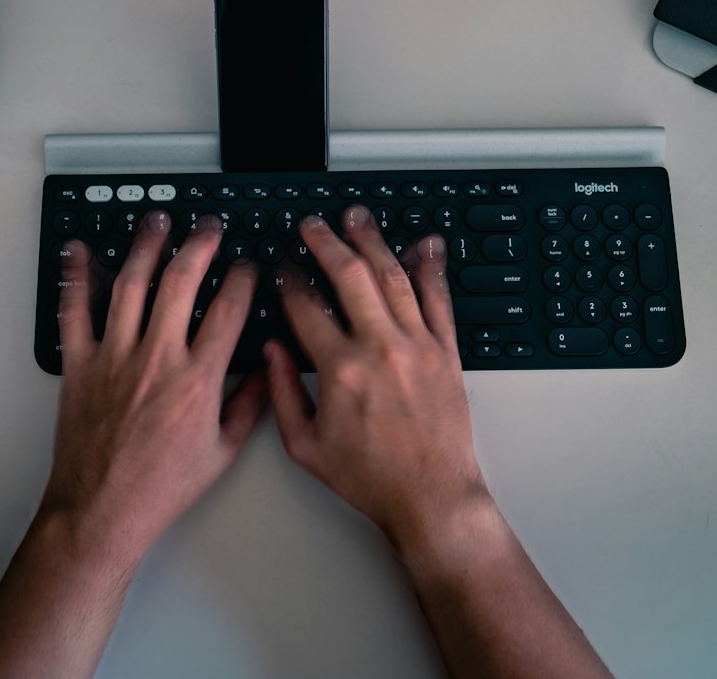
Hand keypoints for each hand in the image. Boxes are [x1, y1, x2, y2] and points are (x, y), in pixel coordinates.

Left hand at [42, 213, 268, 565]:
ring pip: (132, 284)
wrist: (102, 512)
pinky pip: (75, 311)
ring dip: (146, 246)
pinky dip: (76, 278)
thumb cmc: (160, 488)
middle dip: (199, 244)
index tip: (247, 264)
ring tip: (157, 222)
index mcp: (197, 380)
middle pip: (182, 281)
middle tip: (207, 227)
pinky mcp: (80, 365)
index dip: (242, 278)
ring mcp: (115, 357)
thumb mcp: (222, 452)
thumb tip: (269, 368)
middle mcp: (157, 359)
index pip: (228, 310)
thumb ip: (251, 405)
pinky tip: (79, 251)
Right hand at [265, 208, 490, 550]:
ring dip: (372, 241)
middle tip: (314, 226)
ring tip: (357, 218)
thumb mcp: (306, 446)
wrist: (432, 497)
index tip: (283, 270)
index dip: (289, 282)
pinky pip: (438, 298)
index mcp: (340, 370)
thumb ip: (283, 393)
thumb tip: (271, 351)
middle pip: (349, 275)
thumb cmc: (370, 478)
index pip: (306, 307)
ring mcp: (416, 345)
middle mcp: (380, 349)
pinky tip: (424, 244)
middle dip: (326, 242)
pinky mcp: (445, 351)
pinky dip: (430, 267)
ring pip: (392, 276)